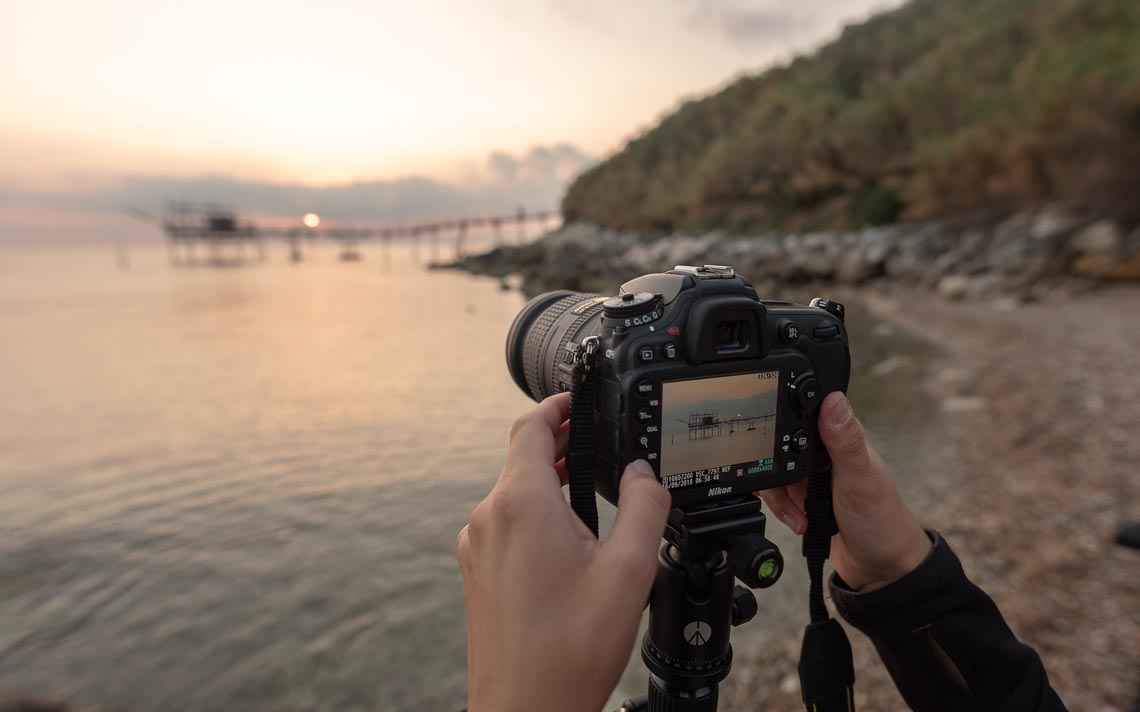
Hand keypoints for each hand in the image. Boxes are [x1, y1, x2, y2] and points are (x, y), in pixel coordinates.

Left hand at [458, 393, 671, 711]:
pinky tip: (570, 546)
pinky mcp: (476, 573)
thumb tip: (643, 474)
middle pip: (521, 460)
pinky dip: (536, 517)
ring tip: (594, 503)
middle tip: (600, 451)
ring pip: (514, 495)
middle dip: (561, 449)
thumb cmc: (571, 649)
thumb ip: (645, 508)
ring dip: (550, 486)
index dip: (557, 405)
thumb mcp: (629, 570)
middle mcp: (489, 519)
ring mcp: (476, 547)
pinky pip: (506, 526)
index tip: (579, 401)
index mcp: (521, 504)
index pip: (529, 427)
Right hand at [758, 392, 931, 591]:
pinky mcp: (805, 496)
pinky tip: (800, 521)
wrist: (881, 570)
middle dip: (775, 472)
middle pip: (779, 444)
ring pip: (774, 471)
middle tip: (791, 493)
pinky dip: (782, 510)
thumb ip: (845, 441)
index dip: (782, 424)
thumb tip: (833, 399)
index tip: (775, 447)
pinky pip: (778, 495)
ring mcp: (814, 475)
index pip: (801, 413)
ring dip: (780, 497)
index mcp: (842, 437)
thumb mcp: (859, 480)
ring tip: (799, 516)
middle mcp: (826, 452)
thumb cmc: (881, 523)